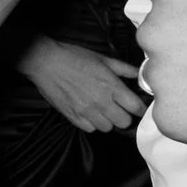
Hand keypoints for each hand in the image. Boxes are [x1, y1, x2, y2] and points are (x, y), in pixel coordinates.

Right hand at [18, 34, 145, 133]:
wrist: (46, 62)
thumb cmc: (73, 57)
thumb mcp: (102, 59)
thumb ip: (123, 69)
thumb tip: (138, 74)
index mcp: (111, 86)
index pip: (135, 106)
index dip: (141, 109)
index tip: (139, 108)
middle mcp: (101, 101)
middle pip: (124, 122)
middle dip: (125, 116)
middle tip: (120, 109)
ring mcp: (86, 111)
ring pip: (107, 128)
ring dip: (108, 121)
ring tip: (103, 111)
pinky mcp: (73, 117)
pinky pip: (90, 129)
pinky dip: (92, 124)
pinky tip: (90, 113)